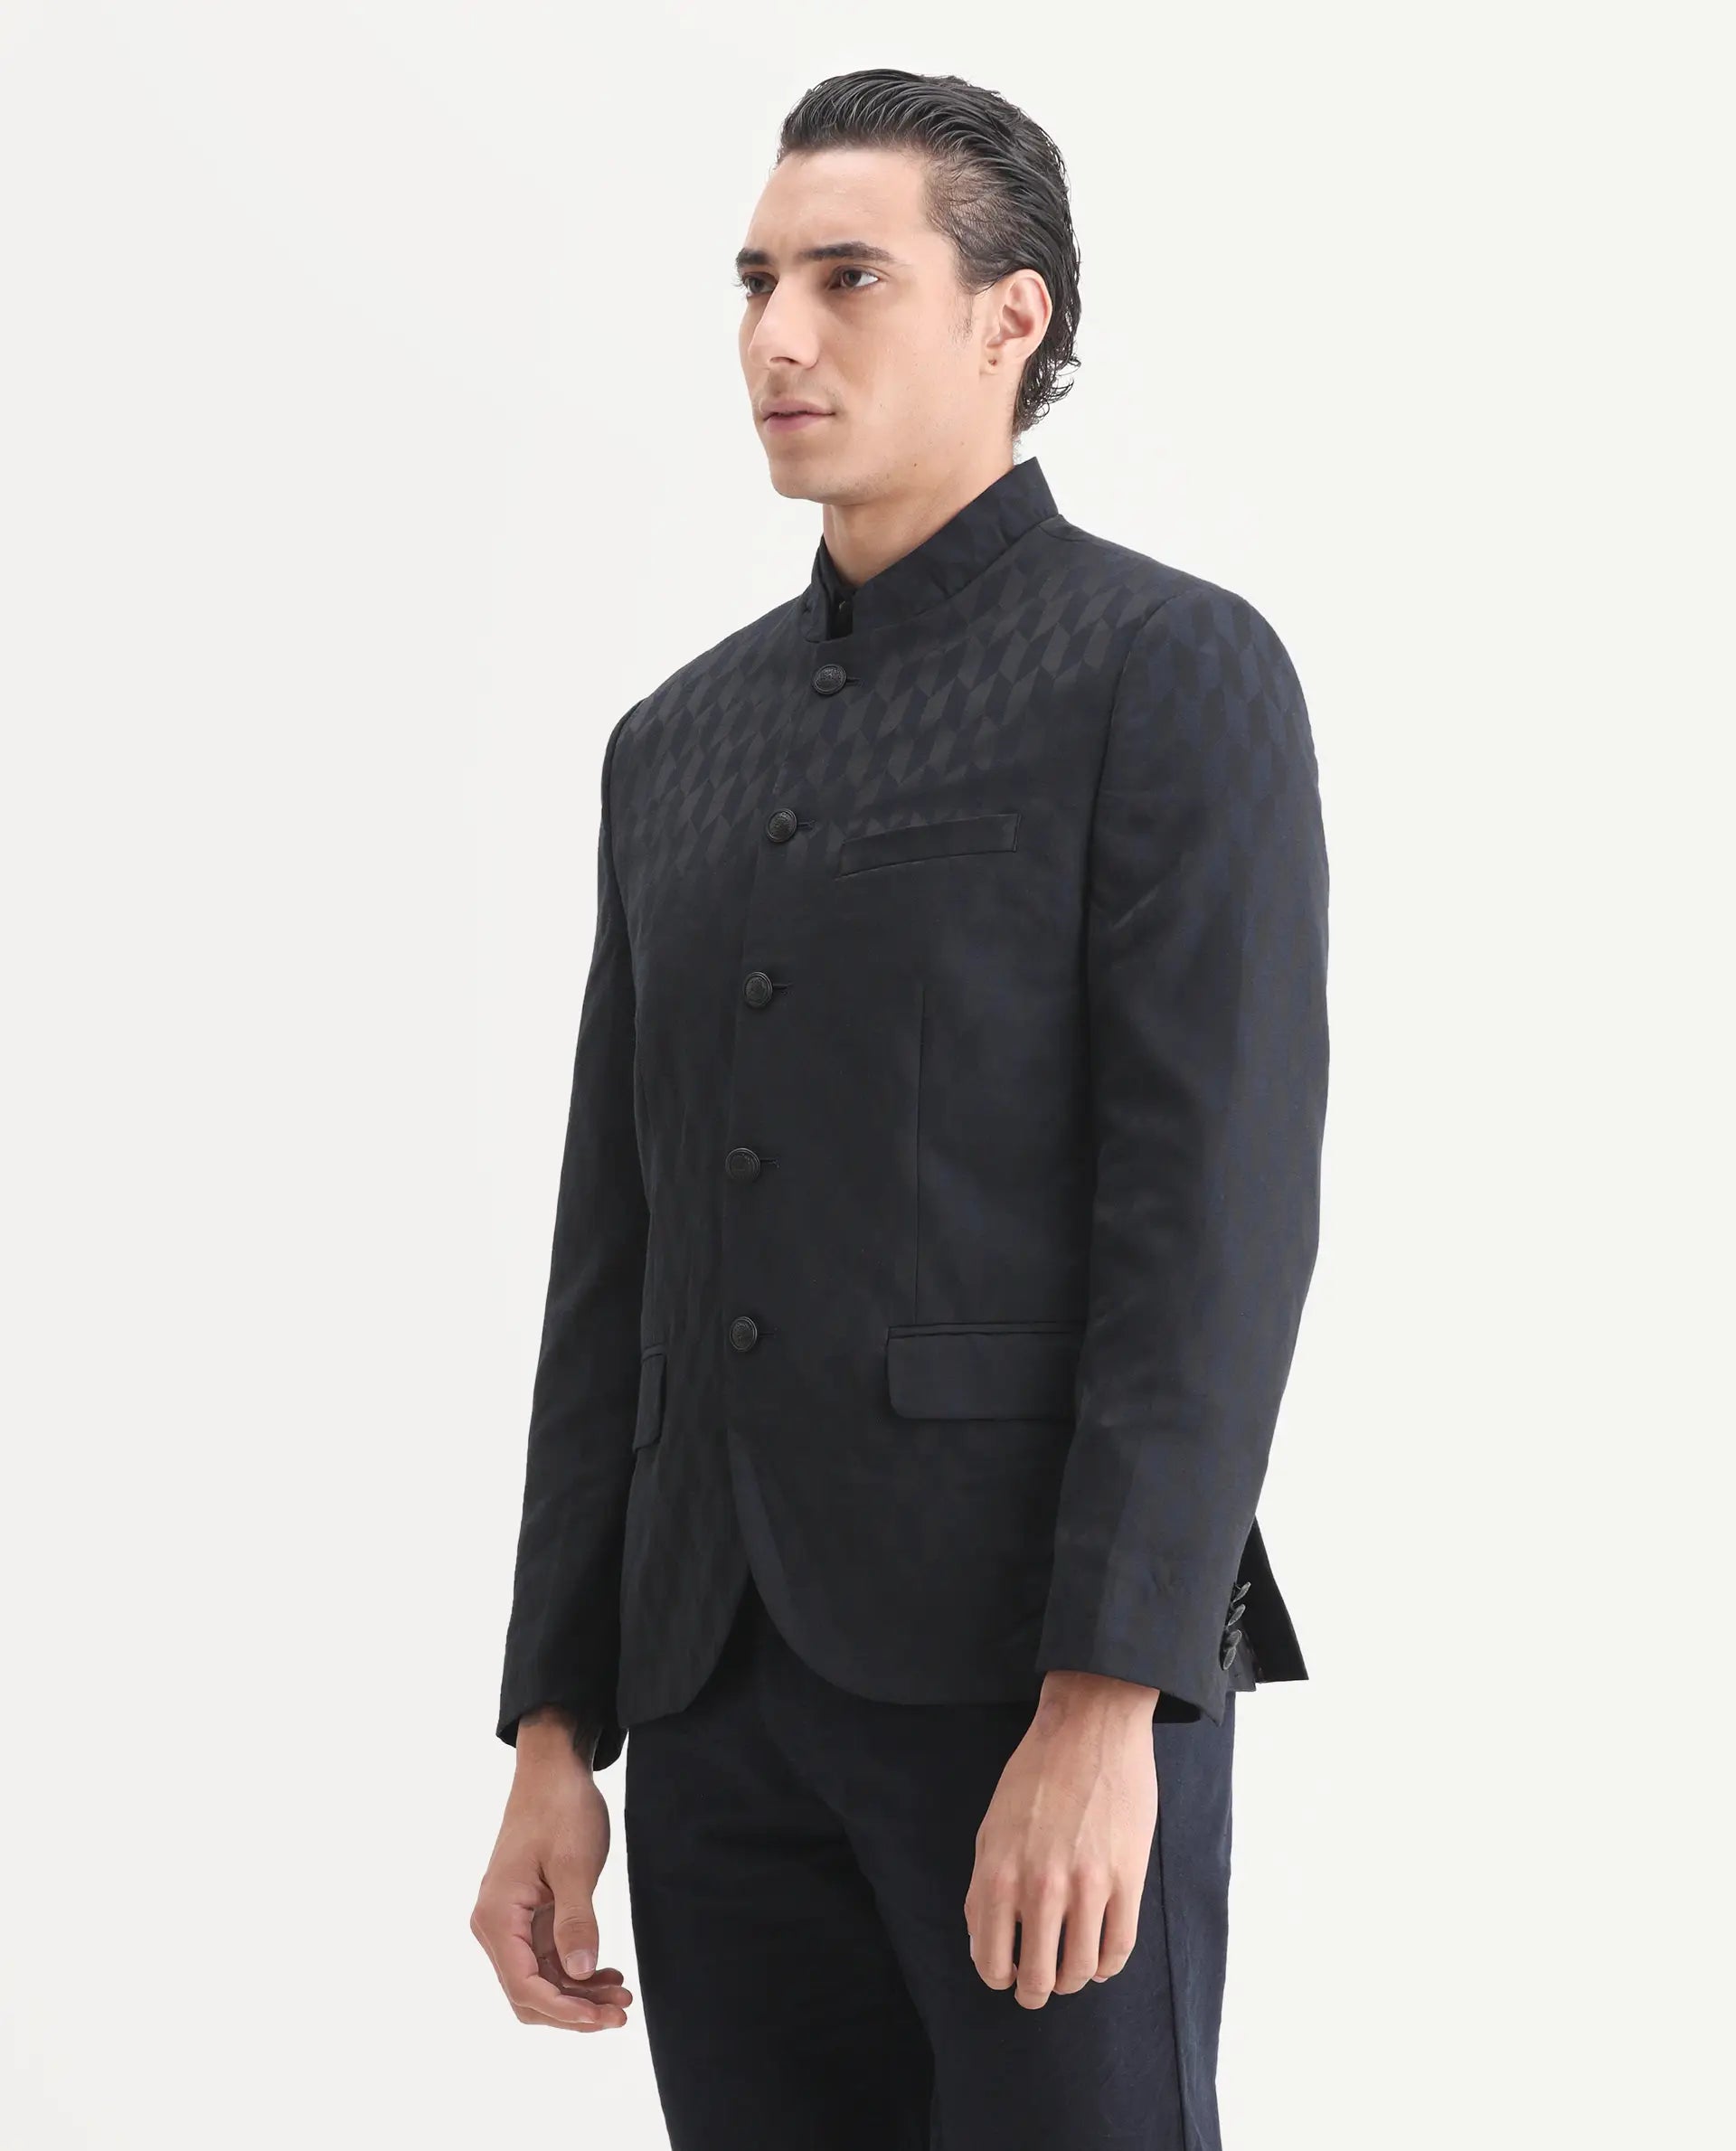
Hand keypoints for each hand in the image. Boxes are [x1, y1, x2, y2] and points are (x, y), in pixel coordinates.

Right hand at [470, 1711, 634, 2031]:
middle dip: (573, 2010)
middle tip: (622, 2012)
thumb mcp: (574, 1864)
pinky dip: (575, 1971)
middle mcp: (494, 1926)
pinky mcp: (527, 1915)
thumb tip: (580, 1973)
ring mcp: (510, 1922)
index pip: (525, 1986)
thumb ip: (576, 1920)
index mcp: (497, 1917)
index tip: (604, 2019)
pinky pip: (547, 1958)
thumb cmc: (561, 1809)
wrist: (553, 1770)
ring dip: (579, 1994)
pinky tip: (608, 1974)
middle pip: (529, 1993)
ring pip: (540, 1979)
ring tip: (623, 1996)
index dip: (565, 2010)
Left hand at [963, 1672, 1160, 2008]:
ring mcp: (1086, 1885)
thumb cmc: (1035, 1774)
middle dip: (1035, 1991)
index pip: (990, 1960)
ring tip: (1070, 1973)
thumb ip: (983, 1885)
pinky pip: (1118, 1947)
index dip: (998, 1978)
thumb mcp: (991, 1826)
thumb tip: (983, 1941)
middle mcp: (1039, 1887)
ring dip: (1073, 1981)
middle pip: (1036, 1977)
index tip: (1007, 1976)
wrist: (1090, 1727)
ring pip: (1080, 1970)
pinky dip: (1108, 1966)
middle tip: (1039, 1988)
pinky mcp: (1126, 1878)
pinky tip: (1101, 1960)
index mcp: (998, 1873)